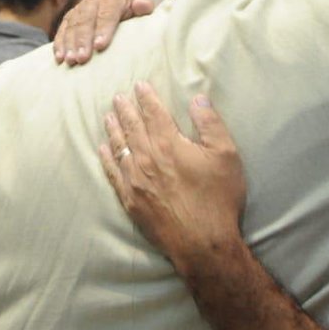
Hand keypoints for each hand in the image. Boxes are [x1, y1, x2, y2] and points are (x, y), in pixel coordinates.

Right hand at [53, 0, 154, 64]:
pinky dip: (59, 44)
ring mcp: (79, 10)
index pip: (107, 14)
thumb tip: (144, 6)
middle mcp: (93, 2)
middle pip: (86, 21)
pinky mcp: (68, 20)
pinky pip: (61, 31)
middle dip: (83, 40)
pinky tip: (59, 58)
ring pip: (72, 26)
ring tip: (70, 61)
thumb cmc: (133, 14)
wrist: (118, 9)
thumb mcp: (140, 8)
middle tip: (82, 58)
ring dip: (69, 44)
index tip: (100, 46)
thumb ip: (143, 7)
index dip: (103, 29)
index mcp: (113, 0)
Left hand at [99, 81, 245, 271]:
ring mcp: (135, 180)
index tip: (139, 86)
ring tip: (108, 116)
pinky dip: (107, 159)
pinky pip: (113, 174)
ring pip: (119, 147)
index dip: (146, 98)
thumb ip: (210, 123)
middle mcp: (146, 158)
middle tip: (118, 97)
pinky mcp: (130, 201)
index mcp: (169, 143)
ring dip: (113, 129)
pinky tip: (103, 149)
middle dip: (125, 109)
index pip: (154, 113)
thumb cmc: (218, 198)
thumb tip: (197, 98)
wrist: (202, 243)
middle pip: (132, 126)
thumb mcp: (225, 155)